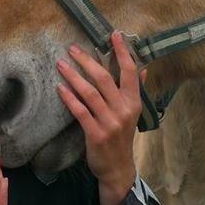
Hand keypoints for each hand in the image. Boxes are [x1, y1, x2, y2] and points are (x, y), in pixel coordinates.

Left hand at [56, 32, 142, 204]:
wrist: (118, 169)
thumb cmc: (122, 138)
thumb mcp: (133, 113)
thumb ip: (137, 90)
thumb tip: (144, 68)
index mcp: (134, 102)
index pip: (130, 72)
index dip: (122, 52)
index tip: (114, 34)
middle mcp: (124, 110)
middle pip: (105, 78)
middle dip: (88, 61)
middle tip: (72, 48)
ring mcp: (110, 122)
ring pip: (90, 93)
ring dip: (74, 76)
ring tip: (61, 64)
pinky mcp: (96, 134)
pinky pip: (80, 111)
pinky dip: (69, 98)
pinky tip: (60, 88)